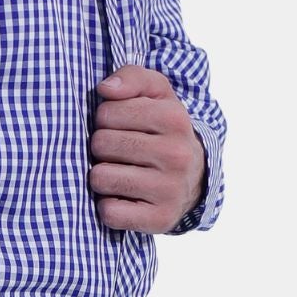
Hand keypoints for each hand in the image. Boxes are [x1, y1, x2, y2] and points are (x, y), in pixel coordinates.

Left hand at [89, 66, 206, 229]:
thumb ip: (131, 77)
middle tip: (121, 152)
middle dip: (102, 148)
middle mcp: (177, 154)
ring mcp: (170, 189)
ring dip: (102, 177)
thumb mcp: (155, 94)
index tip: (121, 126)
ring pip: (100, 178)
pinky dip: (109, 207)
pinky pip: (110, 212)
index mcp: (174, 118)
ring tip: (121, 173)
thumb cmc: (164, 130)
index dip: (105, 119)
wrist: (196, 178)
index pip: (106, 113)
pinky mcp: (161, 219)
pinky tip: (123, 198)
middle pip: (100, 144)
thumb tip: (105, 89)